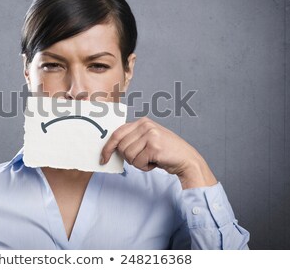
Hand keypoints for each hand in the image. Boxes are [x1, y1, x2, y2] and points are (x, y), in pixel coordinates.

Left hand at [100, 117, 216, 188]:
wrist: (186, 159)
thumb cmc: (164, 152)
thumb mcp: (147, 140)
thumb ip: (132, 139)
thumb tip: (110, 148)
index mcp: (142, 122)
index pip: (117, 133)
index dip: (108, 147)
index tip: (103, 158)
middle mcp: (145, 125)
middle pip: (122, 147)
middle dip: (130, 158)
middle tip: (143, 158)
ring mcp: (150, 134)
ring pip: (129, 155)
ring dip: (138, 163)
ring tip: (150, 159)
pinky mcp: (154, 146)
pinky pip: (138, 162)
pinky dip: (145, 167)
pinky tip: (155, 162)